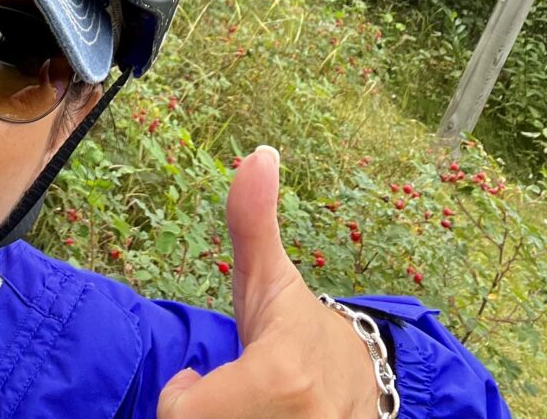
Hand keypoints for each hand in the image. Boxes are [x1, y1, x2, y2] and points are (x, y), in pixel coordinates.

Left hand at [157, 146, 378, 417]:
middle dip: (203, 415)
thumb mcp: (267, 279)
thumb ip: (252, 221)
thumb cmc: (297, 329)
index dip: (183, 399)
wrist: (364, 381)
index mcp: (281, 380)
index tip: (199, 380)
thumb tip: (257, 154)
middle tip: (223, 399)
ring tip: (239, 408)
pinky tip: (251, 418)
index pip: (182, 414)